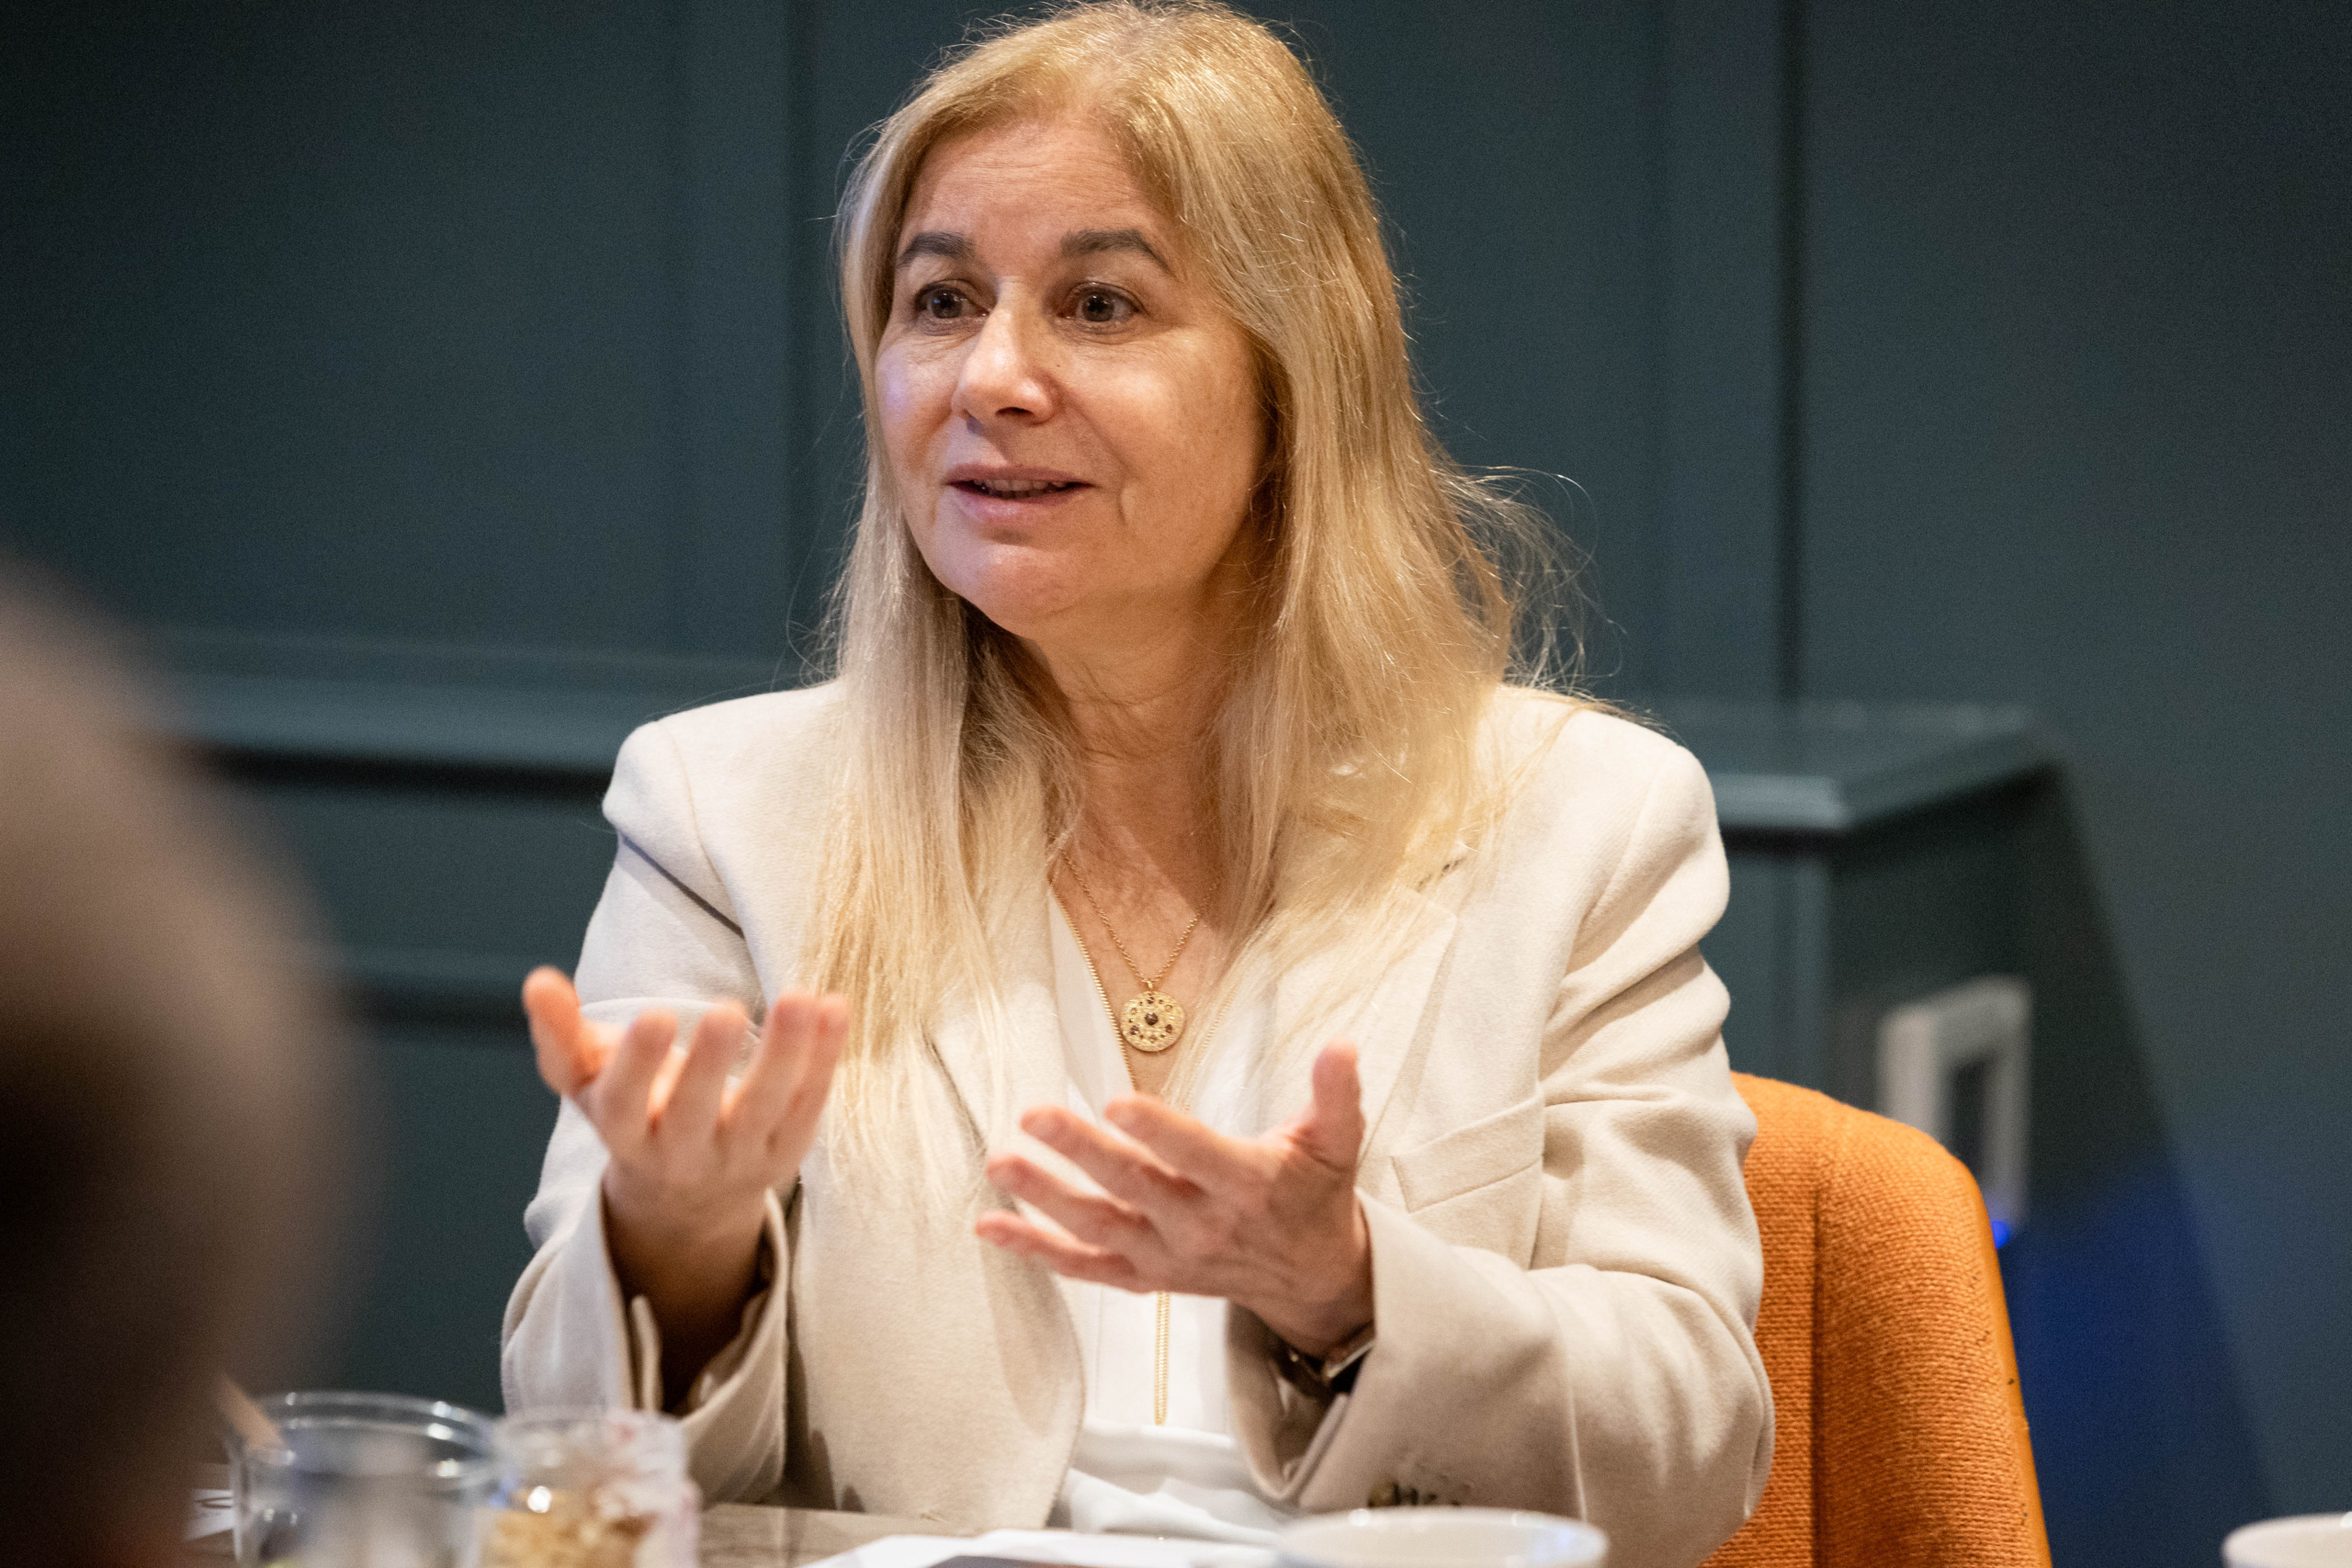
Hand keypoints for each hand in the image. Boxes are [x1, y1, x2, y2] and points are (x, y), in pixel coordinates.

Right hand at [523, 967, 844, 1401]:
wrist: (688, 1198)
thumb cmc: (634, 1114)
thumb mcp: (588, 1082)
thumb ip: (560, 1033)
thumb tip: (538, 981)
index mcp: (625, 1134)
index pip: (624, 1106)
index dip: (636, 1064)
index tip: (654, 1014)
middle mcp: (681, 1153)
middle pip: (694, 1114)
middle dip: (710, 1064)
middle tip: (728, 1010)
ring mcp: (739, 1156)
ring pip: (765, 1110)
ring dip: (786, 1055)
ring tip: (800, 999)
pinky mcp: (787, 1151)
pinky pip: (810, 1104)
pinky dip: (825, 1057)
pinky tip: (836, 1006)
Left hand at [975, 1040, 1373, 1355]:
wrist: (1312, 1278)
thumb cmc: (1315, 1196)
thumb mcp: (1338, 1142)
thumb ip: (1336, 1093)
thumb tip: (1341, 1043)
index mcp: (1246, 1186)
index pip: (1196, 1156)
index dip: (1158, 1131)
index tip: (1117, 1102)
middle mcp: (1202, 1227)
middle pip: (1133, 1187)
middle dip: (1081, 1151)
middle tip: (1033, 1116)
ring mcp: (1167, 1257)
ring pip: (1098, 1228)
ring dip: (1044, 1199)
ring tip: (1000, 1164)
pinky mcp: (1144, 1276)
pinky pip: (1083, 1267)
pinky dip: (1036, 1250)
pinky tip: (990, 1226)